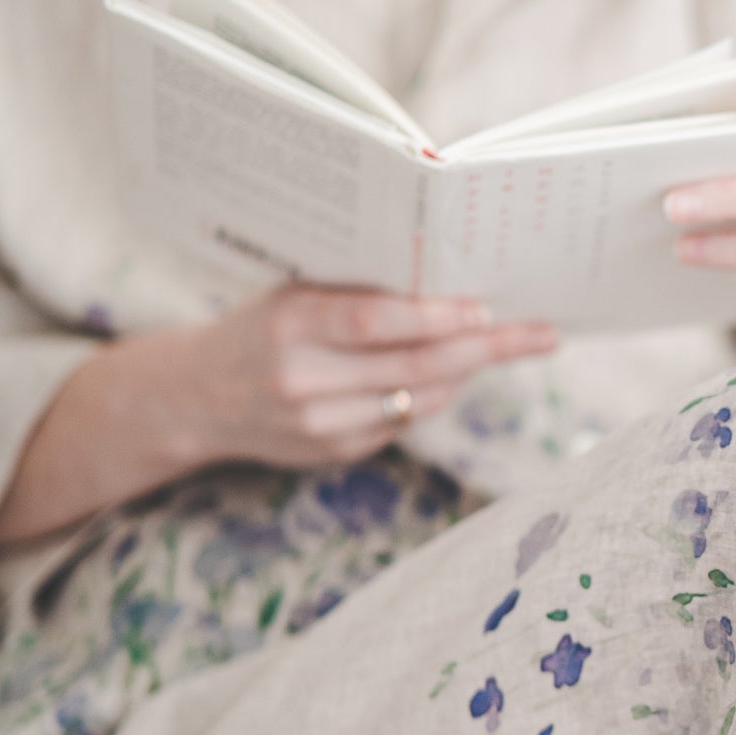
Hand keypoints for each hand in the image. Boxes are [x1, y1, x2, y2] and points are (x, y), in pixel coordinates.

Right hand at [0, 284, 557, 547]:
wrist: (194, 397)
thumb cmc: (258, 325)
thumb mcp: (292, 292)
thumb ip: (356, 290)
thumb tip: (445, 279)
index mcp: (290, 325)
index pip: (378, 321)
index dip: (439, 315)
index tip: (489, 305)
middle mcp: (303, 381)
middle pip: (415, 368)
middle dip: (486, 349)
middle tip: (541, 332)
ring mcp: (316, 426)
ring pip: (417, 401)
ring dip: (465, 374)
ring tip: (503, 343)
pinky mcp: (329, 455)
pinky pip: (400, 424)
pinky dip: (429, 399)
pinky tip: (444, 378)